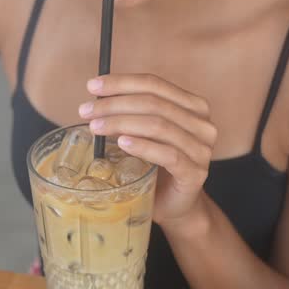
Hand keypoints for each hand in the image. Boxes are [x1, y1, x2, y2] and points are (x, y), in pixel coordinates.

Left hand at [80, 74, 217, 226]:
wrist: (174, 206)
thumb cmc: (157, 168)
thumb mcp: (145, 135)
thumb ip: (133, 114)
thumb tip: (96, 99)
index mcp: (193, 107)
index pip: (155, 85)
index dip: (122, 82)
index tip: (92, 85)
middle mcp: (202, 124)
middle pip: (154, 104)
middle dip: (115, 104)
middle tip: (86, 110)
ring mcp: (202, 150)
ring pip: (159, 126)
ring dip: (122, 123)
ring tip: (96, 127)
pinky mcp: (195, 173)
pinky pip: (168, 154)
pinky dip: (143, 146)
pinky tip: (122, 143)